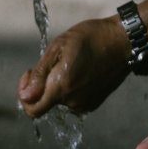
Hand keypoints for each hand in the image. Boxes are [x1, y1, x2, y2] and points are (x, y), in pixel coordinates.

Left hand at [18, 16, 133, 117]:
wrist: (123, 43)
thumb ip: (40, 74)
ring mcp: (84, 104)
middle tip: (52, 63)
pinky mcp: (93, 104)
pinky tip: (79, 71)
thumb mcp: (58, 47)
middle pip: (45, 103)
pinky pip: (72, 101)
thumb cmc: (90, 38)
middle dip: (42, 86)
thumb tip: (25, 97)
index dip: (24, 94)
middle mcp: (72, 101)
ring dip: (57, 87)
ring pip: (58, 101)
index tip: (30, 74)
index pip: (32, 110)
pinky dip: (70, 90)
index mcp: (61, 87)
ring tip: (69, 64)